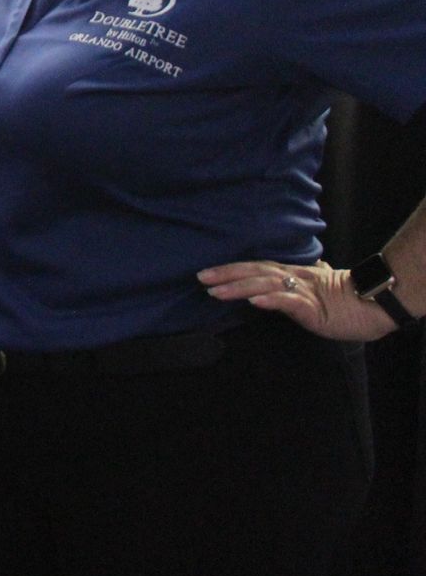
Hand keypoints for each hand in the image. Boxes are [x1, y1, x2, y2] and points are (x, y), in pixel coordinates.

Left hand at [197, 259, 396, 341]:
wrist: (376, 303)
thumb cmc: (346, 298)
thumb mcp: (315, 289)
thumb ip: (298, 282)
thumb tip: (289, 277)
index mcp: (292, 274)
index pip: (255, 268)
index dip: (230, 269)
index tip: (206, 273)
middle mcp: (293, 278)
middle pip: (254, 272)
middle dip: (226, 274)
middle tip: (200, 278)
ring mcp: (303, 291)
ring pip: (266, 284)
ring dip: (239, 287)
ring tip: (217, 291)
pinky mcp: (314, 307)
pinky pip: (290, 302)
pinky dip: (271, 299)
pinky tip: (254, 301)